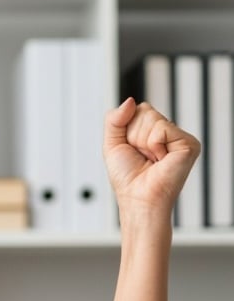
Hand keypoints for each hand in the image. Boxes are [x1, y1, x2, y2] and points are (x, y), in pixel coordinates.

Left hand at [103, 98, 200, 220]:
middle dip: (133, 135)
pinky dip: (154, 144)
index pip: (137, 110)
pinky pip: (162, 128)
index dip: (126, 130)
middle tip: (141, 156)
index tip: (130, 150)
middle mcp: (166, 133)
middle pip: (144, 111)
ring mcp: (178, 137)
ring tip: (150, 159)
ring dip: (142, 141)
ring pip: (152, 117)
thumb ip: (114, 120)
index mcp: (151, 133)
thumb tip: (129, 101)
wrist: (139, 199)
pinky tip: (160, 159)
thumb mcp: (111, 145)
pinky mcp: (188, 143)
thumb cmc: (127, 179)